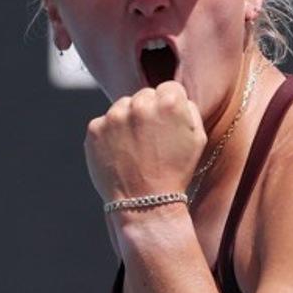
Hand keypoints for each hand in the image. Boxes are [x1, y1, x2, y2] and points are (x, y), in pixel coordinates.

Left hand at [84, 81, 205, 204]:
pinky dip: (110, 135)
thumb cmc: (176, 172)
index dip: (171, 107)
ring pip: (122, 107)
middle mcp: (140, 103)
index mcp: (169, 102)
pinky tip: (121, 154)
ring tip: (136, 149)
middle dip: (148, 112)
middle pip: (144, 95)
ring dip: (127, 121)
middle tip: (151, 139)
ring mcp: (114, 116)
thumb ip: (189, 109)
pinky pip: (104, 123)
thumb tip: (176, 97)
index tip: (168, 125)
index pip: (169, 88)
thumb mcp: (198, 138)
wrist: (146, 204)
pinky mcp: (94, 129)